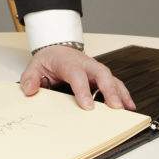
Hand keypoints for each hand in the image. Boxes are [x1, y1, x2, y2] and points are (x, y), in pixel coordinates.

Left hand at [20, 44, 135, 110]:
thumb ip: (31, 78)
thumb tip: (30, 90)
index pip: (77, 74)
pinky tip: (129, 106)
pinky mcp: (101, 76)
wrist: (57, 49)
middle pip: (101, 74)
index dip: (83, 90)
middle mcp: (86, 64)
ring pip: (111, 78)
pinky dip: (123, 94)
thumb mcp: (35, 66)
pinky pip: (115, 83)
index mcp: (68, 61)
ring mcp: (95, 69)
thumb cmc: (49, 59)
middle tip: (115, 107)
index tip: (87, 106)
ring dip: (120, 93)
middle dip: (109, 90)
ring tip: (127, 109)